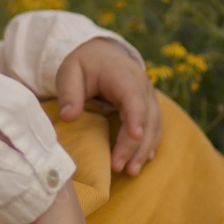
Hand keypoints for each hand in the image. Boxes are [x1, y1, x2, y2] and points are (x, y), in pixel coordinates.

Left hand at [54, 37, 163, 174]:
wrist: (100, 53)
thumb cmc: (83, 64)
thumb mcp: (69, 73)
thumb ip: (69, 93)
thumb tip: (68, 117)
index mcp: (122, 74)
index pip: (133, 96)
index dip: (136, 116)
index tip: (134, 136)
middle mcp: (141, 85)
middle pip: (146, 116)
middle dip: (135, 144)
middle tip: (120, 167)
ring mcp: (148, 95)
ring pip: (154, 124)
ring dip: (144, 148)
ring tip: (131, 171)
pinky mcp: (149, 105)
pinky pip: (155, 126)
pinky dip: (149, 143)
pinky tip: (143, 160)